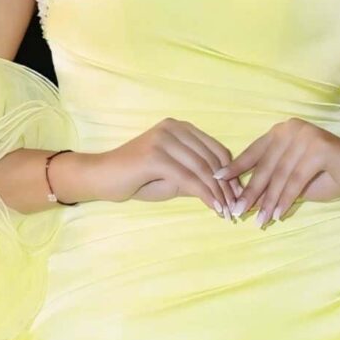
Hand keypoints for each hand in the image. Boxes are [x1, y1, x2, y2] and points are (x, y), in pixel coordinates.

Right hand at [77, 119, 238, 215]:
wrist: (100, 178)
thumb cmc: (134, 180)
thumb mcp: (172, 178)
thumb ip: (196, 178)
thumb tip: (225, 190)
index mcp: (179, 128)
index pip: (215, 149)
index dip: (230, 173)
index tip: (238, 194)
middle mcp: (173, 128)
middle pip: (212, 159)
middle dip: (226, 186)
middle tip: (236, 207)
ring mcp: (164, 140)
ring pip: (203, 170)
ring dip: (218, 193)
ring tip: (227, 212)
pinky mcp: (156, 156)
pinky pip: (189, 179)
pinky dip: (205, 195)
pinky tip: (214, 208)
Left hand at [225, 121, 339, 225]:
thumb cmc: (329, 176)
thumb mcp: (295, 178)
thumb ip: (273, 180)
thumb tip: (245, 197)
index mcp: (284, 130)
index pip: (255, 151)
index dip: (236, 168)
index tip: (218, 181)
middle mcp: (293, 128)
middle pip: (266, 165)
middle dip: (251, 191)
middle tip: (237, 211)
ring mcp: (306, 136)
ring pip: (280, 175)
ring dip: (268, 201)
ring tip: (258, 220)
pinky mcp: (319, 148)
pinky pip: (296, 180)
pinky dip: (285, 199)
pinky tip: (277, 214)